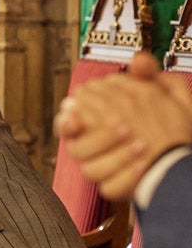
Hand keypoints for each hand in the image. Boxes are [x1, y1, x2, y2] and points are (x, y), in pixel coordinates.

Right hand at [54, 51, 191, 199]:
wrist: (181, 155)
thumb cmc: (167, 123)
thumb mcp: (163, 94)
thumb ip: (149, 75)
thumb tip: (137, 59)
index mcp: (94, 124)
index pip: (67, 124)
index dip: (67, 121)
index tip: (76, 115)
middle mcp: (94, 148)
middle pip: (76, 147)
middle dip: (98, 136)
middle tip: (123, 125)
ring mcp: (104, 170)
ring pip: (89, 170)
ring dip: (113, 157)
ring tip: (139, 144)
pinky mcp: (116, 188)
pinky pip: (111, 188)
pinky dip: (126, 176)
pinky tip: (143, 163)